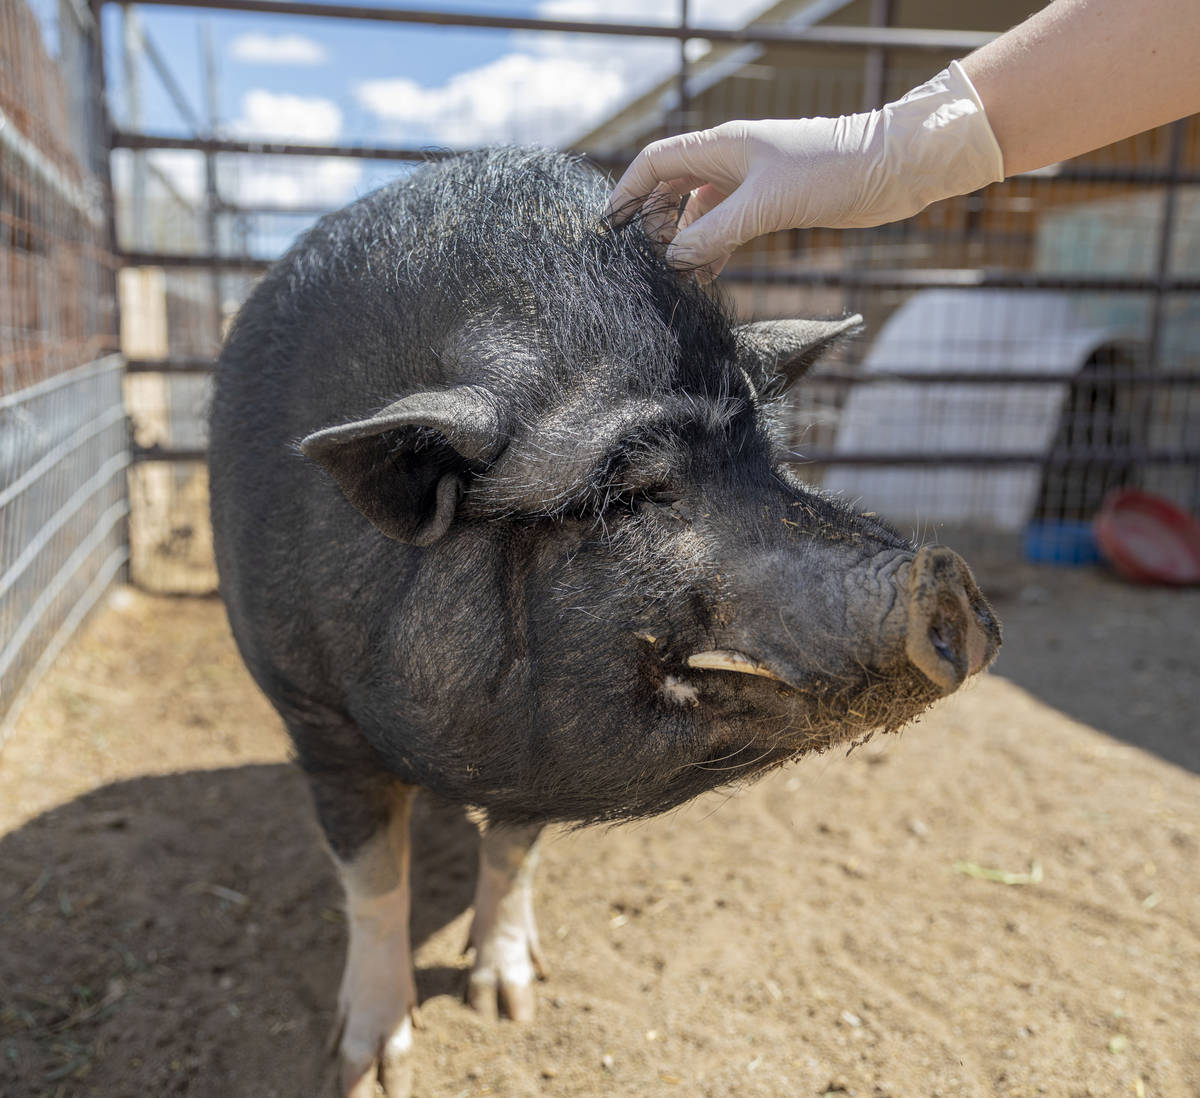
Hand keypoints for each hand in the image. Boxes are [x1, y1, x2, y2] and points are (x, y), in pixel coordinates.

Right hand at [606, 62, 1003, 278]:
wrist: (893, 169)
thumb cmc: (832, 170)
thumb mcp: (763, 206)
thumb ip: (712, 234)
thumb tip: (672, 263)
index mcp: (721, 146)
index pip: (654, 163)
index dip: (627, 194)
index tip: (610, 231)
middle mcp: (729, 161)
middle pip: (670, 190)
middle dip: (654, 226)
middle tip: (646, 265)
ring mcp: (748, 183)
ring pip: (697, 213)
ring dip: (683, 244)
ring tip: (674, 279)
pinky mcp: (768, 204)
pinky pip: (723, 228)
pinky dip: (710, 251)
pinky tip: (706, 278)